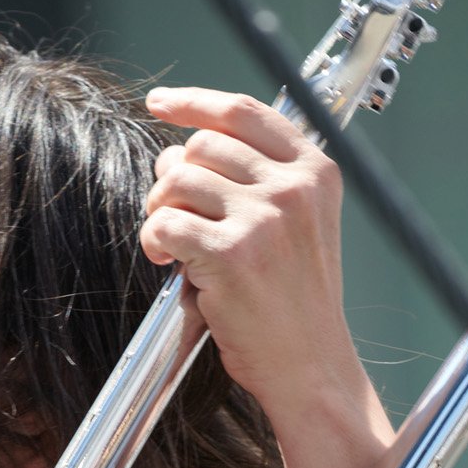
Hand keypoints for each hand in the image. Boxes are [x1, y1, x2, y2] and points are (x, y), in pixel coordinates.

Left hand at [140, 87, 367, 428]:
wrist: (310, 364)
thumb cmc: (294, 304)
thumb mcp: (298, 227)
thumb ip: (256, 182)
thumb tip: (180, 152)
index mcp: (314, 171)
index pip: (243, 111)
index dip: (193, 102)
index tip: (160, 103)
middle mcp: (293, 187)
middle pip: (202, 146)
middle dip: (171, 177)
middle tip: (168, 212)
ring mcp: (264, 218)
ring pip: (178, 181)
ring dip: (159, 211)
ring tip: (170, 245)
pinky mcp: (232, 254)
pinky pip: (165, 224)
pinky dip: (153, 242)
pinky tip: (166, 263)